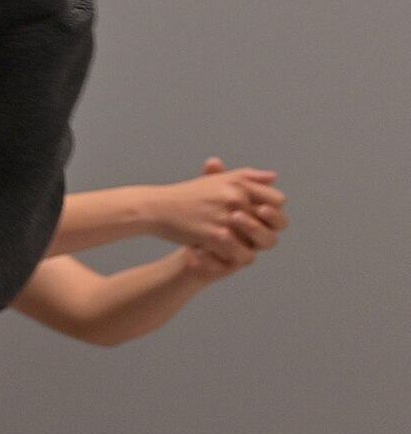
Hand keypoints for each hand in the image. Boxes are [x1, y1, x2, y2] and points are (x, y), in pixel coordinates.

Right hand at [148, 157, 287, 250]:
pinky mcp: (214, 235)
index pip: (277, 200)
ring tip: (238, 246)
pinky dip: (234, 256)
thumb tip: (273, 178)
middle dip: (264, 230)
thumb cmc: (185, 195)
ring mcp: (225, 217)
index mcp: (239, 183)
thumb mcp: (217, 180)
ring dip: (252, 246)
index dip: (273, 212)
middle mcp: (235, 197)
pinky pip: (239, 252)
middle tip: (251, 235)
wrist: (155, 208)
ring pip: (258, 240)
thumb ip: (247, 177)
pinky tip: (224, 253)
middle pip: (271, 222)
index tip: (261, 219)